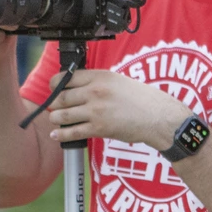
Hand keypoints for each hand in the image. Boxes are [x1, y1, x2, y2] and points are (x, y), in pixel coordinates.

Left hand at [46, 68, 191, 148]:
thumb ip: (97, 82)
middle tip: (55, 106)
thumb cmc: (142, 99)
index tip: (54, 88)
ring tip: (57, 119)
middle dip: (54, 103)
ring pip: (63, 114)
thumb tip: (78, 87)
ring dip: (56, 118)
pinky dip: (61, 134)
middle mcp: (95, 92)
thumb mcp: (118, 81)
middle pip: (61, 97)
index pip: (66, 77)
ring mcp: (96, 111)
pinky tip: (56, 134)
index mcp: (100, 76)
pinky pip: (72, 132)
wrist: (158, 117)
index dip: (55, 84)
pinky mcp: (99, 128)